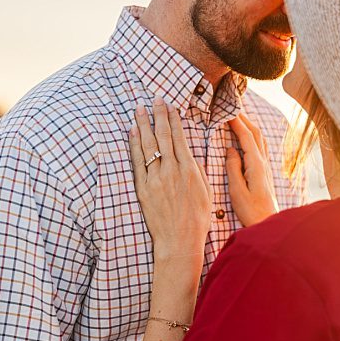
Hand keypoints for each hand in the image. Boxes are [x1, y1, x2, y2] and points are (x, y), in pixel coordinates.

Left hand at [129, 98, 211, 266]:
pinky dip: (134, 145)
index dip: (174, 120)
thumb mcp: (206, 193)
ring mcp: (155, 178)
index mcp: (189, 170)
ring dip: (143, 124)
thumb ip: (198, 172)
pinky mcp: (143, 188)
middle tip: (154, 99)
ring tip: (140, 109)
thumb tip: (193, 158)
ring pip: (148, 145)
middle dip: (158, 115)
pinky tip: (133, 132)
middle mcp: (172, 170)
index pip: (179, 138)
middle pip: (163, 136)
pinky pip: (138, 161)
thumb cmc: (196, 219)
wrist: (179, 240)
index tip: (170, 106)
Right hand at [226, 112, 278, 226]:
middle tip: (232, 107)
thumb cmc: (251, 212)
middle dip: (244, 119)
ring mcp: (266, 168)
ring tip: (239, 118)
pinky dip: (252, 138)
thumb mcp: (237, 191)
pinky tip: (247, 139)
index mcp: (256, 165)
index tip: (227, 109)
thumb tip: (231, 149)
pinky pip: (260, 149)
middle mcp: (263, 164)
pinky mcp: (264, 174)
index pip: (246, 137)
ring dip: (250, 126)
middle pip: (255, 134)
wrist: (268, 225)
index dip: (237, 122)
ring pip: (259, 140)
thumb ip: (233, 168)